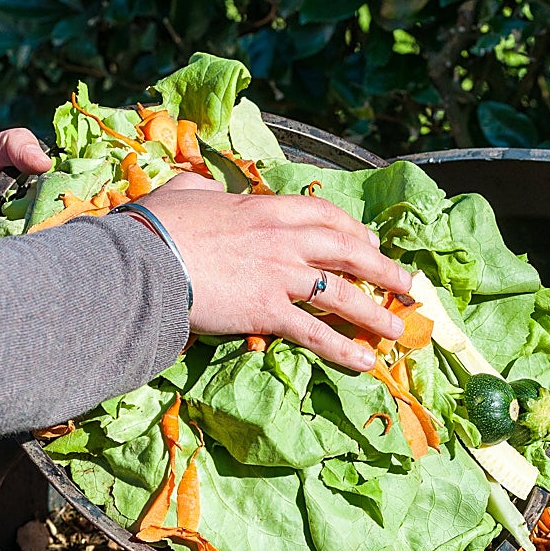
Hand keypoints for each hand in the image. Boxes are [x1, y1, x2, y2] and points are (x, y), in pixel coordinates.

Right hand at [139, 174, 412, 371]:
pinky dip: (343, 348)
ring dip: (375, 311)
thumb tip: (209, 188)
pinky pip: (315, 332)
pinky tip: (365, 362)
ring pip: (342, 293)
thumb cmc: (156, 226)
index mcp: (266, 208)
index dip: (353, 229)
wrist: (142, 261)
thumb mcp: (186, 193)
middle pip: (347, 251)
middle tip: (406, 283)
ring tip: (397, 328)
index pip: (324, 214)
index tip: (369, 242)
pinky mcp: (268, 311)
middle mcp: (283, 240)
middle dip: (382, 268)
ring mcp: (280, 276)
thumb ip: (205, 189)